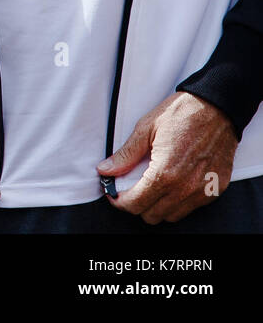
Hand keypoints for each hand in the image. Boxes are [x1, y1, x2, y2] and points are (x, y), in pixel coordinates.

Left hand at [99, 92, 237, 223]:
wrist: (216, 108)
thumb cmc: (182, 114)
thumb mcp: (145, 129)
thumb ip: (125, 155)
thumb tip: (106, 170)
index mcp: (165, 173)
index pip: (136, 204)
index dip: (119, 200)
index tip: (114, 193)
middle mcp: (185, 188)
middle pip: (152, 215)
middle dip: (136, 203)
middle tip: (130, 187)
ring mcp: (202, 192)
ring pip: (171, 215)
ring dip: (157, 205)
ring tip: (151, 184)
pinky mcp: (215, 191)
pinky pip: (190, 208)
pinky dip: (177, 201)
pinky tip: (171, 183)